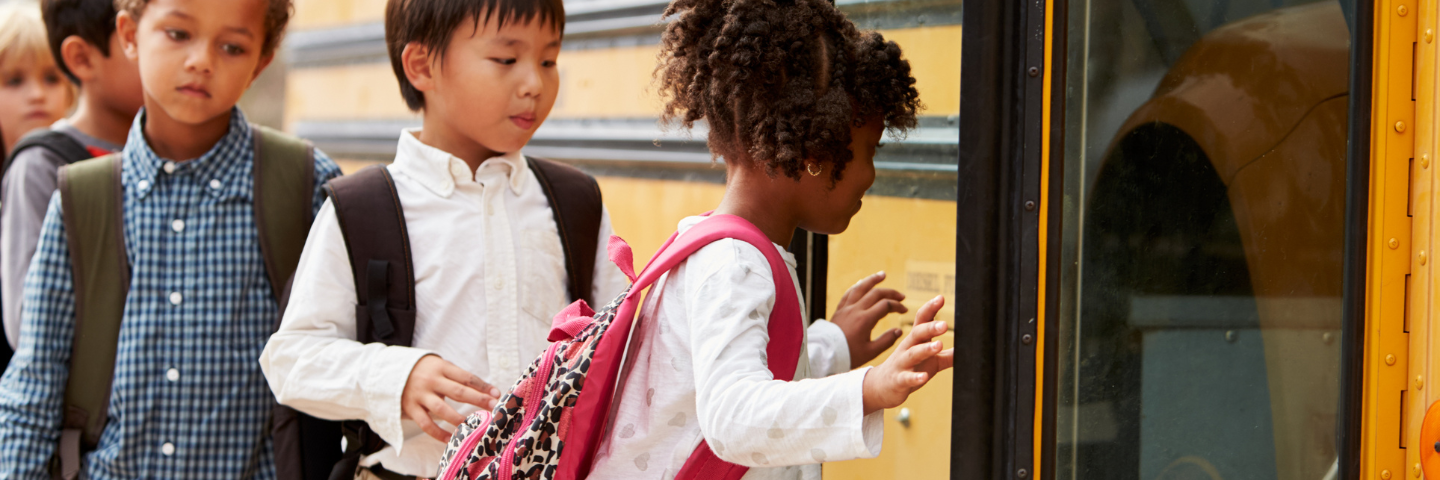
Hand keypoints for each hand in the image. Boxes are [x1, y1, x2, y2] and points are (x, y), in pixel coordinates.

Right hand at [401, 355, 500, 441]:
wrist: (389, 370)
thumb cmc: (423, 370)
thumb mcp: (439, 366)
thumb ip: (456, 377)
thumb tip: (484, 392)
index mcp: (441, 367)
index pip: (466, 377)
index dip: (482, 386)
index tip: (497, 394)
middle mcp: (431, 380)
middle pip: (458, 392)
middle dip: (478, 400)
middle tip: (493, 408)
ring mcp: (419, 395)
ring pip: (442, 409)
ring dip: (459, 419)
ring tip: (474, 426)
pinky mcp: (410, 408)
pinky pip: (426, 423)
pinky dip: (438, 433)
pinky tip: (450, 439)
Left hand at [830, 271, 907, 367]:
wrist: (825, 354)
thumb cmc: (848, 355)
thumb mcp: (870, 352)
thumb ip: (886, 341)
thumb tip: (899, 330)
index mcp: (865, 320)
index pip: (885, 305)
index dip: (897, 306)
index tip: (904, 310)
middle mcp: (855, 310)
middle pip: (876, 294)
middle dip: (891, 293)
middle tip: (901, 296)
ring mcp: (846, 308)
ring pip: (860, 288)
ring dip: (873, 280)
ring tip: (882, 275)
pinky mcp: (839, 310)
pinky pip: (849, 293)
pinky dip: (857, 286)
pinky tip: (862, 283)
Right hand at [860, 296, 952, 413]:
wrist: (882, 387)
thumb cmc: (909, 369)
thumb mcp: (931, 362)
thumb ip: (947, 356)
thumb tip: (967, 349)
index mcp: (916, 340)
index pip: (922, 320)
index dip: (931, 308)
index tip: (941, 298)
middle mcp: (907, 348)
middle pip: (917, 333)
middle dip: (930, 327)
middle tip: (944, 324)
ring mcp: (902, 364)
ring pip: (913, 354)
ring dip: (925, 349)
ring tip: (939, 345)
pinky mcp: (899, 380)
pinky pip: (907, 378)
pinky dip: (915, 378)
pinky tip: (924, 377)